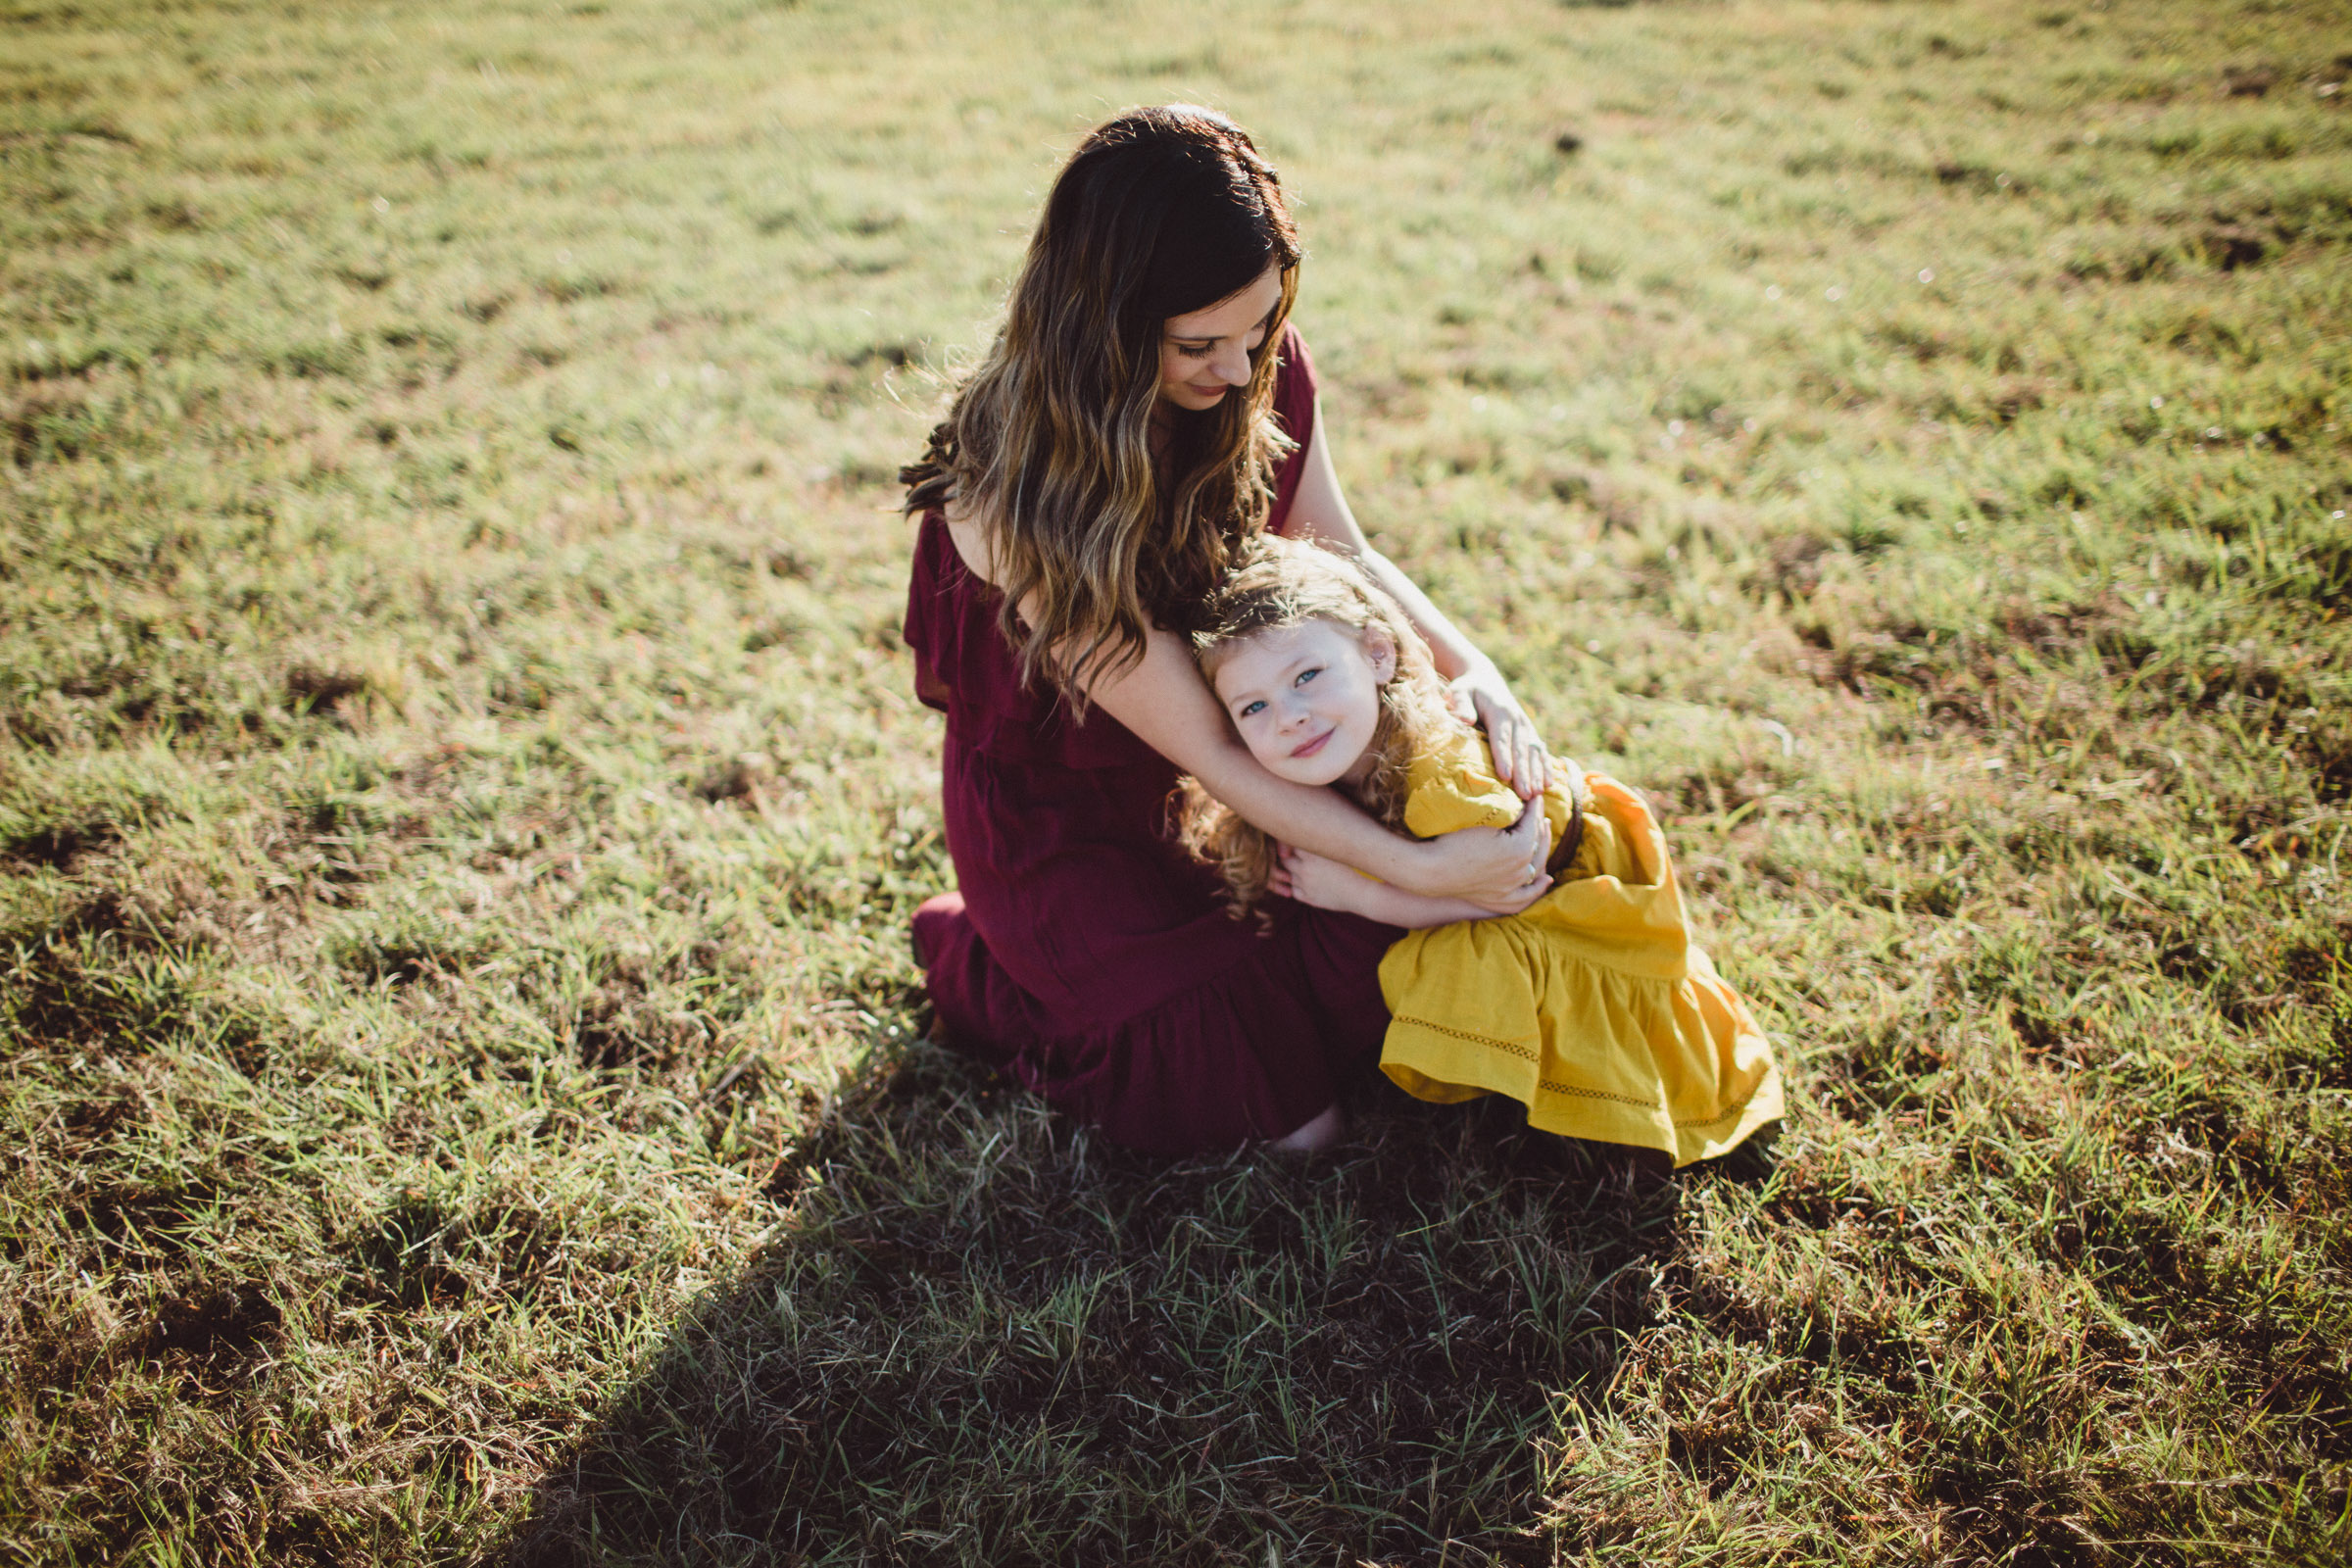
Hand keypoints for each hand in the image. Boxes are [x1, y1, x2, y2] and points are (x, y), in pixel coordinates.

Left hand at [1269, 843, 1374, 915]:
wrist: (1365, 892)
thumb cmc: (1357, 866)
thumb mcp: (1340, 848)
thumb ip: (1323, 838)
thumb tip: (1313, 823)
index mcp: (1313, 853)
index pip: (1290, 844)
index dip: (1294, 843)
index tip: (1300, 843)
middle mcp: (1305, 868)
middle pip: (1286, 860)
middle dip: (1292, 858)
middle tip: (1304, 857)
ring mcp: (1306, 885)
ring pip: (1289, 876)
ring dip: (1296, 873)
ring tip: (1312, 871)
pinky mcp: (1309, 898)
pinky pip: (1294, 891)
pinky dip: (1299, 887)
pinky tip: (1312, 883)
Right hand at [1401, 795, 1553, 910]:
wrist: (1431, 870)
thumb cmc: (1452, 840)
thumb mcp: (1481, 820)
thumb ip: (1507, 812)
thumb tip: (1523, 806)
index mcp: (1519, 849)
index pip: (1532, 822)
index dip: (1534, 806)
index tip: (1534, 795)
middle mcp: (1520, 870)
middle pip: (1537, 843)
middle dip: (1539, 824)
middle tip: (1538, 809)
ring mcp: (1511, 887)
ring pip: (1536, 867)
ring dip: (1543, 849)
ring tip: (1544, 833)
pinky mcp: (1500, 898)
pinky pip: (1525, 896)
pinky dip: (1537, 889)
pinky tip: (1546, 880)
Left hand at [1447, 666, 1551, 799]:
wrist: (1485, 680)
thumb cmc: (1467, 690)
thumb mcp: (1459, 692)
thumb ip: (1461, 704)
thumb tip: (1466, 720)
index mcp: (1500, 711)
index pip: (1501, 738)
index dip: (1504, 757)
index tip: (1505, 776)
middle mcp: (1517, 719)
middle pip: (1520, 750)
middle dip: (1524, 773)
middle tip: (1525, 794)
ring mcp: (1526, 727)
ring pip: (1534, 753)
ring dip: (1536, 774)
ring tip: (1536, 795)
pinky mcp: (1529, 733)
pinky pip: (1540, 752)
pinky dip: (1545, 768)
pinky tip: (1548, 785)